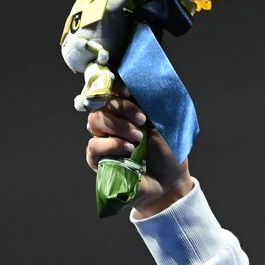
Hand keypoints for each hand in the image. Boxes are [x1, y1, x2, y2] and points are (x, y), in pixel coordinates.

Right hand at [85, 96, 193, 215]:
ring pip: (95, 121)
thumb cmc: (169, 151)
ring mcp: (104, 139)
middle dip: (123, 108)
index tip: (129, 92)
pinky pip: (93, 146)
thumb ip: (147, 103)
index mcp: (127, 109)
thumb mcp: (162, 123)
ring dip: (118, 126)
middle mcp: (113, 121)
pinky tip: (127, 150)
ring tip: (138, 139)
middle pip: (102, 103)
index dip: (115, 86)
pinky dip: (110, 145)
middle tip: (142, 121)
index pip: (111, 89)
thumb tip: (134, 83)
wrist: (170, 180)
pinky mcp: (99, 159)